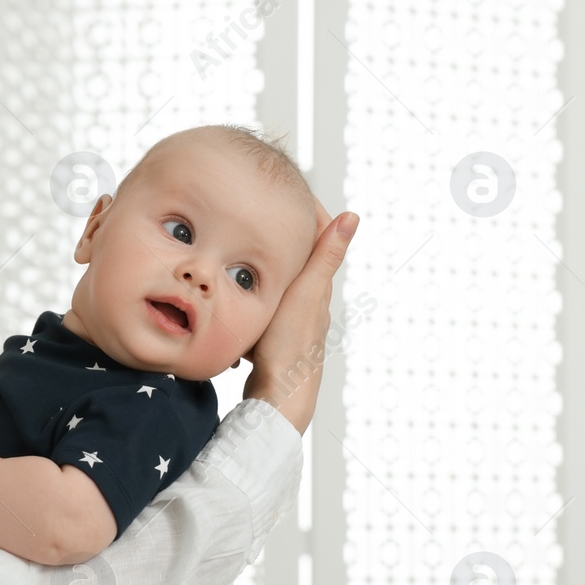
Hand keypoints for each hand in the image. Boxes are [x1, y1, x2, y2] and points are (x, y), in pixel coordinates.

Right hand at [241, 204, 357, 432]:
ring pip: (276, 282)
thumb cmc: (291, 347)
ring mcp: (291, 321)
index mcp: (318, 286)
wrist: (279, 397)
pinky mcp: (275, 338)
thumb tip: (352, 216)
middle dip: (278, 233)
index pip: (316, 234)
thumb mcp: (304, 294)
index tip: (283, 186)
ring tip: (237, 245)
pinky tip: (231, 298)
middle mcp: (309, 302)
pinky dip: (250, 296)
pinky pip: (261, 307)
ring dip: (260, 264)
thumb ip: (324, 257)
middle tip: (255, 208)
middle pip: (296, 257)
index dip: (302, 208)